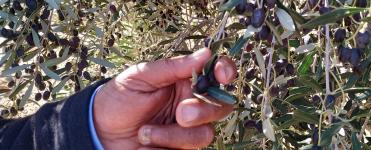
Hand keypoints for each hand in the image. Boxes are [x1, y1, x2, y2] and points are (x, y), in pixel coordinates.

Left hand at [94, 48, 236, 149]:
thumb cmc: (118, 99)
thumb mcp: (141, 76)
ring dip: (173, 135)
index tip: (221, 74)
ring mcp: (187, 129)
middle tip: (181, 113)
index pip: (216, 74)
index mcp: (184, 82)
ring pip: (204, 134)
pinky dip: (163, 148)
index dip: (225, 71)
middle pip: (220, 106)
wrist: (100, 132)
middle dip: (202, 111)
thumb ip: (172, 67)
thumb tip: (205, 53)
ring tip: (145, 133)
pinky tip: (144, 145)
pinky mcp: (179, 149)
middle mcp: (190, 104)